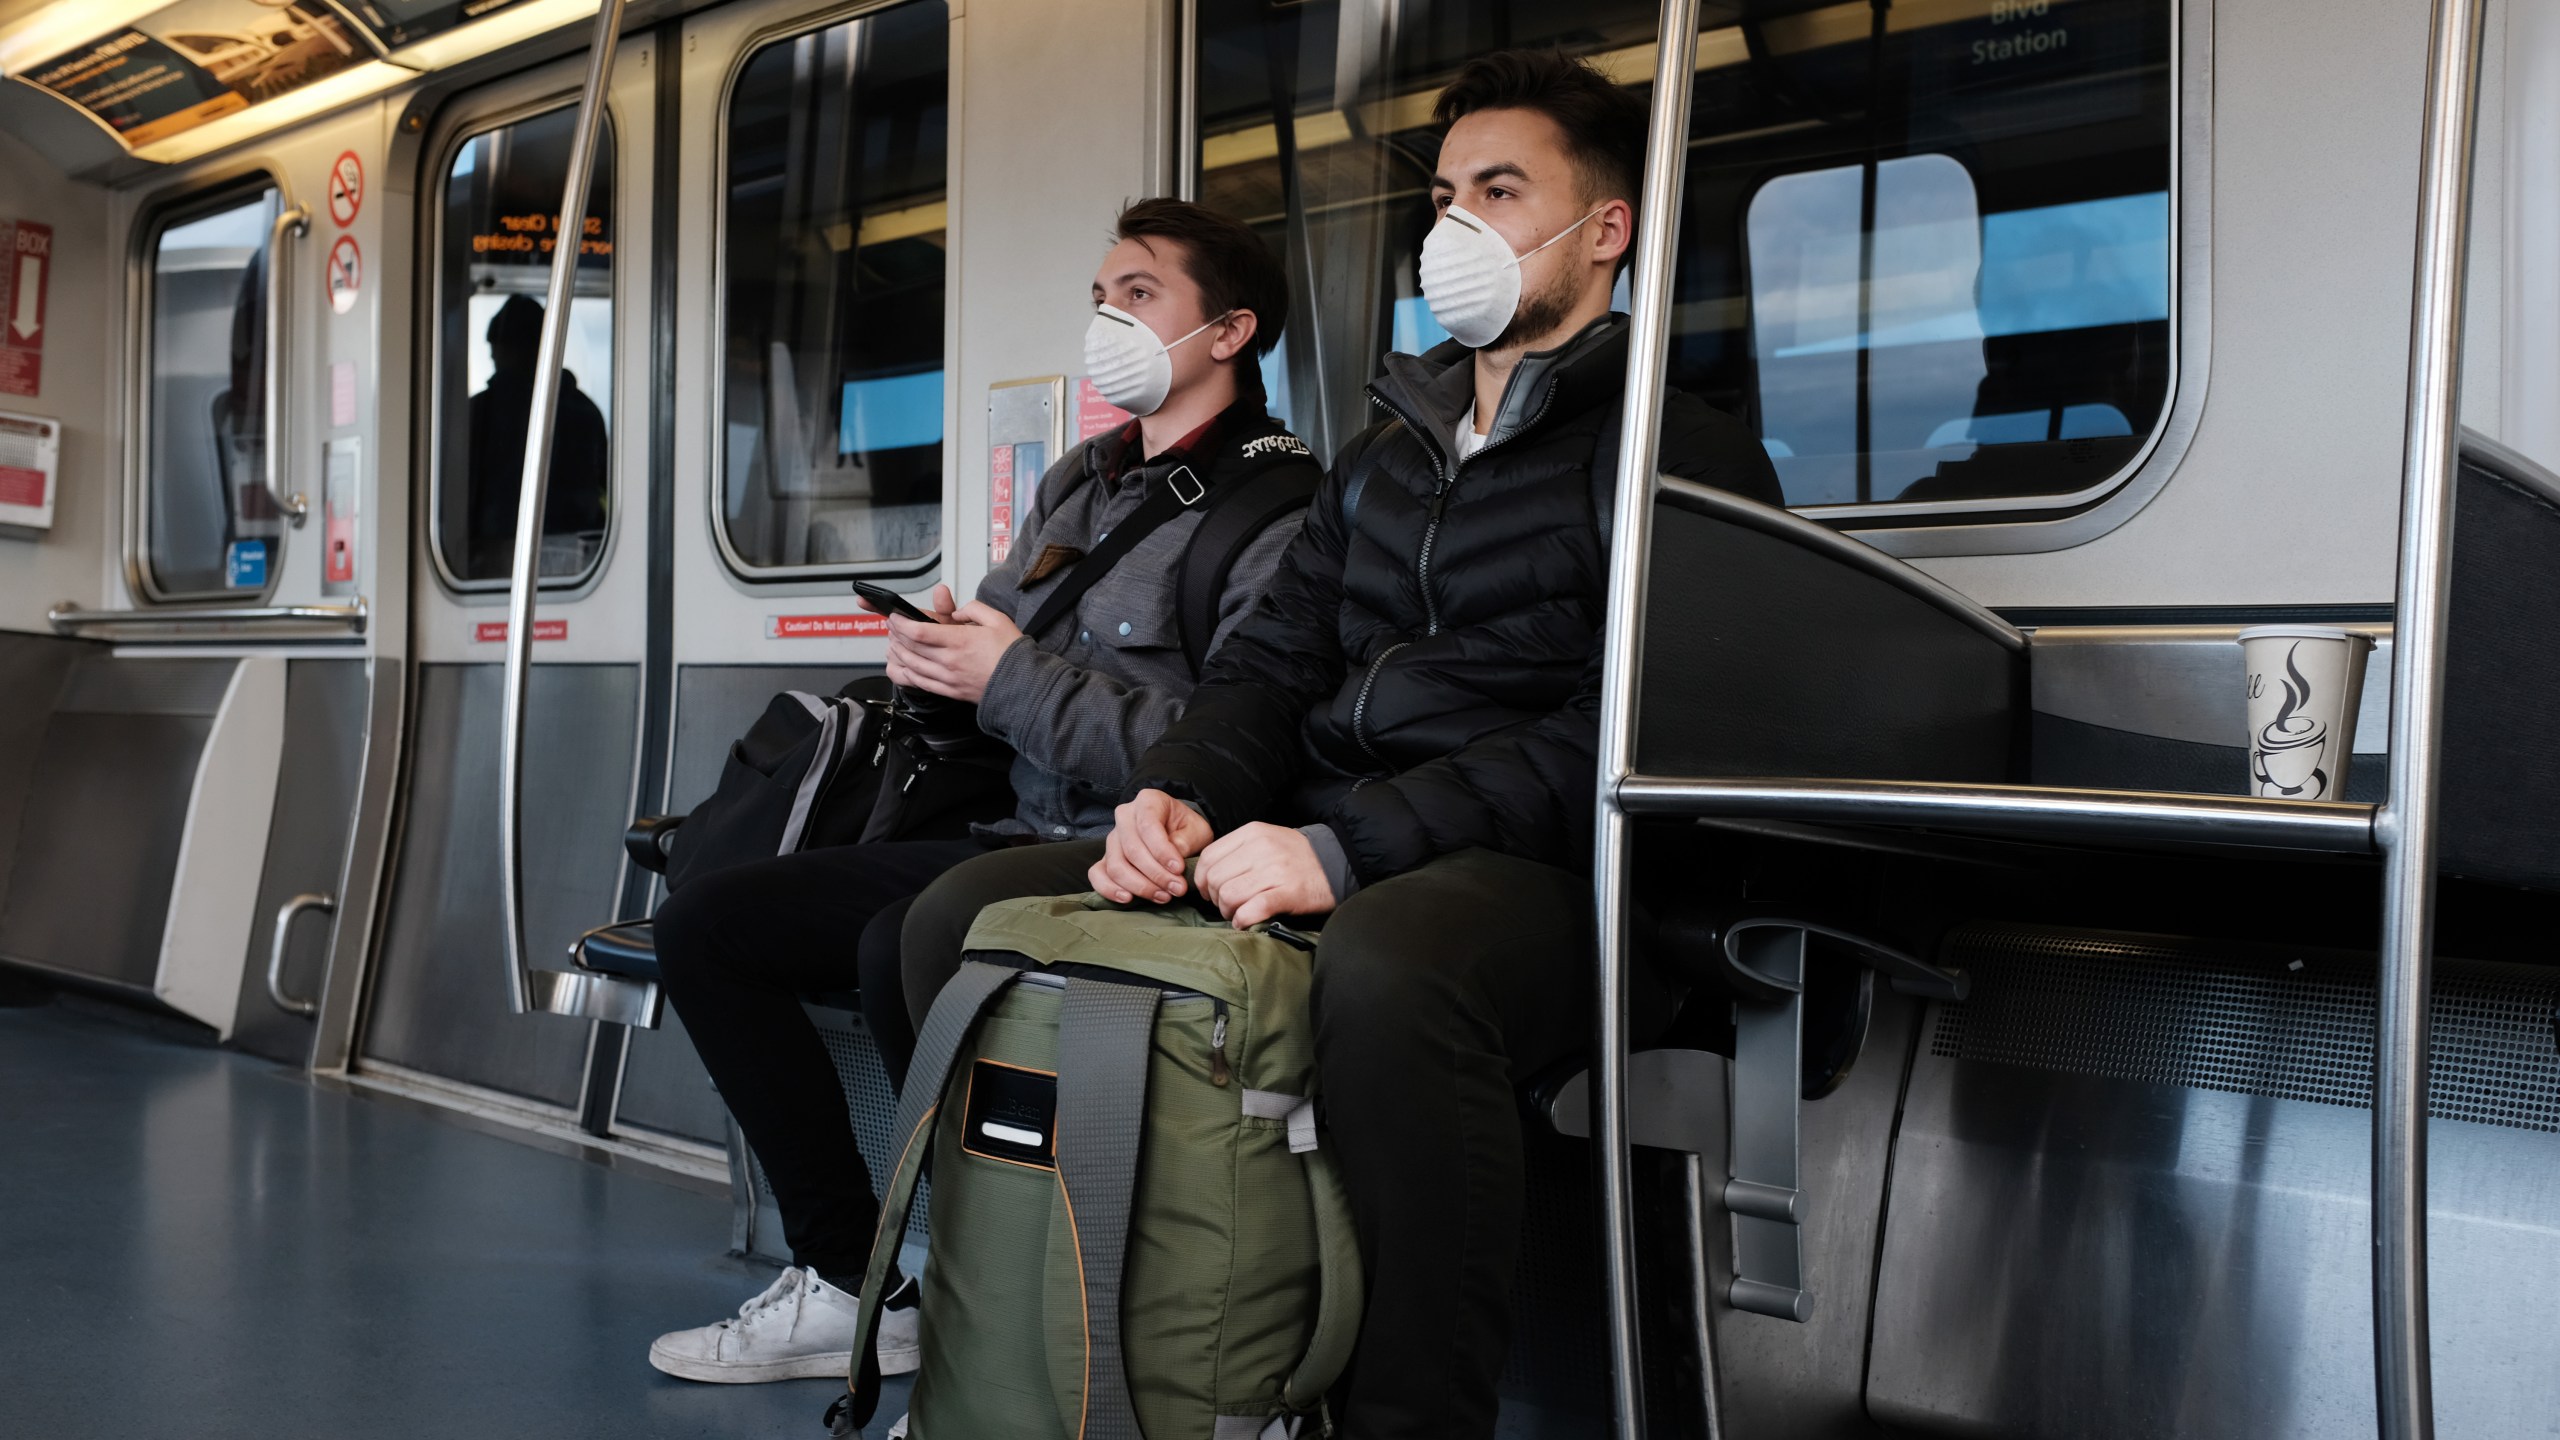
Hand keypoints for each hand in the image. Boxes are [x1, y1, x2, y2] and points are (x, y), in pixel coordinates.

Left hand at [884, 588, 1020, 702]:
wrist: (1023, 686)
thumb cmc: (1012, 655)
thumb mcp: (998, 620)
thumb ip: (973, 609)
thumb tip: (958, 612)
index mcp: (960, 641)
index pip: (919, 632)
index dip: (901, 623)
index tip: (895, 617)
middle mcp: (949, 661)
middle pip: (911, 647)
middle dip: (896, 634)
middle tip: (893, 626)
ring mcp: (948, 678)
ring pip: (911, 665)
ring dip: (898, 653)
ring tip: (894, 643)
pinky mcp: (949, 691)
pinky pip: (919, 683)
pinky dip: (905, 674)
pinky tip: (900, 666)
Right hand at [1090, 790, 1214, 904]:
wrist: (1177, 833)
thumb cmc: (1187, 829)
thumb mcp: (1197, 829)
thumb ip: (1187, 840)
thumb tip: (1172, 857)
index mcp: (1147, 801)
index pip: (1148, 826)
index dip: (1162, 851)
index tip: (1179, 869)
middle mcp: (1124, 816)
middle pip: (1132, 849)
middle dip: (1156, 874)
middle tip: (1177, 889)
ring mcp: (1112, 838)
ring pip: (1116, 865)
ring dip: (1140, 886)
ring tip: (1163, 896)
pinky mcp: (1106, 858)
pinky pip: (1097, 874)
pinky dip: (1109, 889)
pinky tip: (1128, 899)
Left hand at [1193, 822, 1337, 929]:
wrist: (1337, 862)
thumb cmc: (1297, 855)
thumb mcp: (1266, 838)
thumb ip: (1237, 850)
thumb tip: (1207, 875)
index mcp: (1252, 833)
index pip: (1208, 857)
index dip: (1202, 879)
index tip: (1209, 891)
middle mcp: (1261, 849)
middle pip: (1215, 879)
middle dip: (1215, 898)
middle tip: (1225, 905)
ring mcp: (1275, 871)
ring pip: (1229, 895)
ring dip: (1228, 911)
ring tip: (1237, 913)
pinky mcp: (1288, 893)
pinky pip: (1252, 910)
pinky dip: (1242, 920)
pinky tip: (1245, 922)